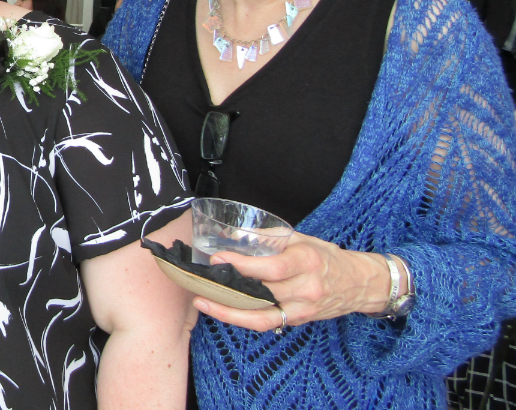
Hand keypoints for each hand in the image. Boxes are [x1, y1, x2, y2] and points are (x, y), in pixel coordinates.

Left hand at [192, 232, 390, 331]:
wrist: (358, 283)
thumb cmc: (326, 256)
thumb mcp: (301, 238)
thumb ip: (268, 237)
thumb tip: (233, 235)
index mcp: (307, 261)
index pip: (272, 268)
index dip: (243, 265)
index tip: (218, 259)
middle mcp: (306, 288)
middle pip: (263, 293)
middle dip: (228, 288)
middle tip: (200, 281)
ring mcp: (303, 308)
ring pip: (262, 316)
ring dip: (229, 312)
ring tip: (203, 303)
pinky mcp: (298, 320)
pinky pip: (267, 323)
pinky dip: (243, 319)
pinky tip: (223, 312)